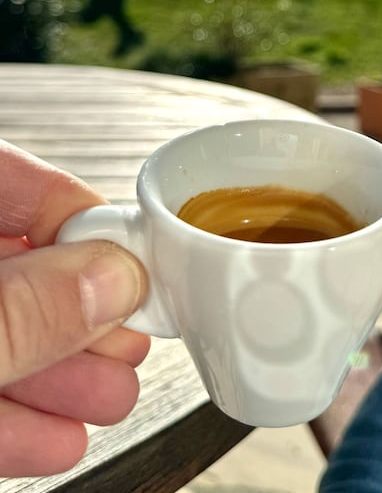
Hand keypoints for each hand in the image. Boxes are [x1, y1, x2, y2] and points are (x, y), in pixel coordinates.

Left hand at [0, 139, 149, 477]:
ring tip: (113, 396)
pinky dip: (11, 418)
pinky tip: (55, 439)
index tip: (126, 249)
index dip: (72, 209)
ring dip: (59, 370)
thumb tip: (111, 281)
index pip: (5, 178)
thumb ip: (23, 310)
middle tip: (133, 334)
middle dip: (80, 309)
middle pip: (14, 263)